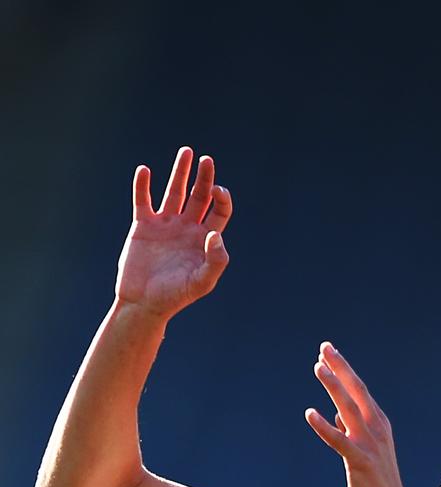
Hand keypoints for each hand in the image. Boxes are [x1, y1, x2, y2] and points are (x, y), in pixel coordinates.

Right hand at [115, 147, 233, 318]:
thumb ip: (215, 260)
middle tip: (206, 159)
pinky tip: (145, 170)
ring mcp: (165, 225)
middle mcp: (187, 227)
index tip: (218, 191)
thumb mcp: (203, 281)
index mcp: (205, 238)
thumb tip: (215, 234)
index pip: (219, 210)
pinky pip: (143, 201)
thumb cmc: (176, 295)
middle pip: (199, 195)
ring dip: (180, 172)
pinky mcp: (143, 226)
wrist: (144, 303)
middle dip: (204, 177)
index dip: (222, 198)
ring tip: (186, 152)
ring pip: (174, 192)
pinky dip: (142, 185)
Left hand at [305, 342, 412, 486]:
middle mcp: (377, 428)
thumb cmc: (376, 482)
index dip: (344, 370)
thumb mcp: (366, 450)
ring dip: (334, 386)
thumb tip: (339, 414)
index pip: (359, 389)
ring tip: (318, 368)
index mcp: (379, 424)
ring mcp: (369, 444)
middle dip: (340, 367)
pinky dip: (325, 426)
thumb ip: (353, 429)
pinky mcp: (360, 461)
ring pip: (349, 408)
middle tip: (325, 347)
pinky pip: (339, 440)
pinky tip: (310, 413)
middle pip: (356, 390)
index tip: (329, 352)